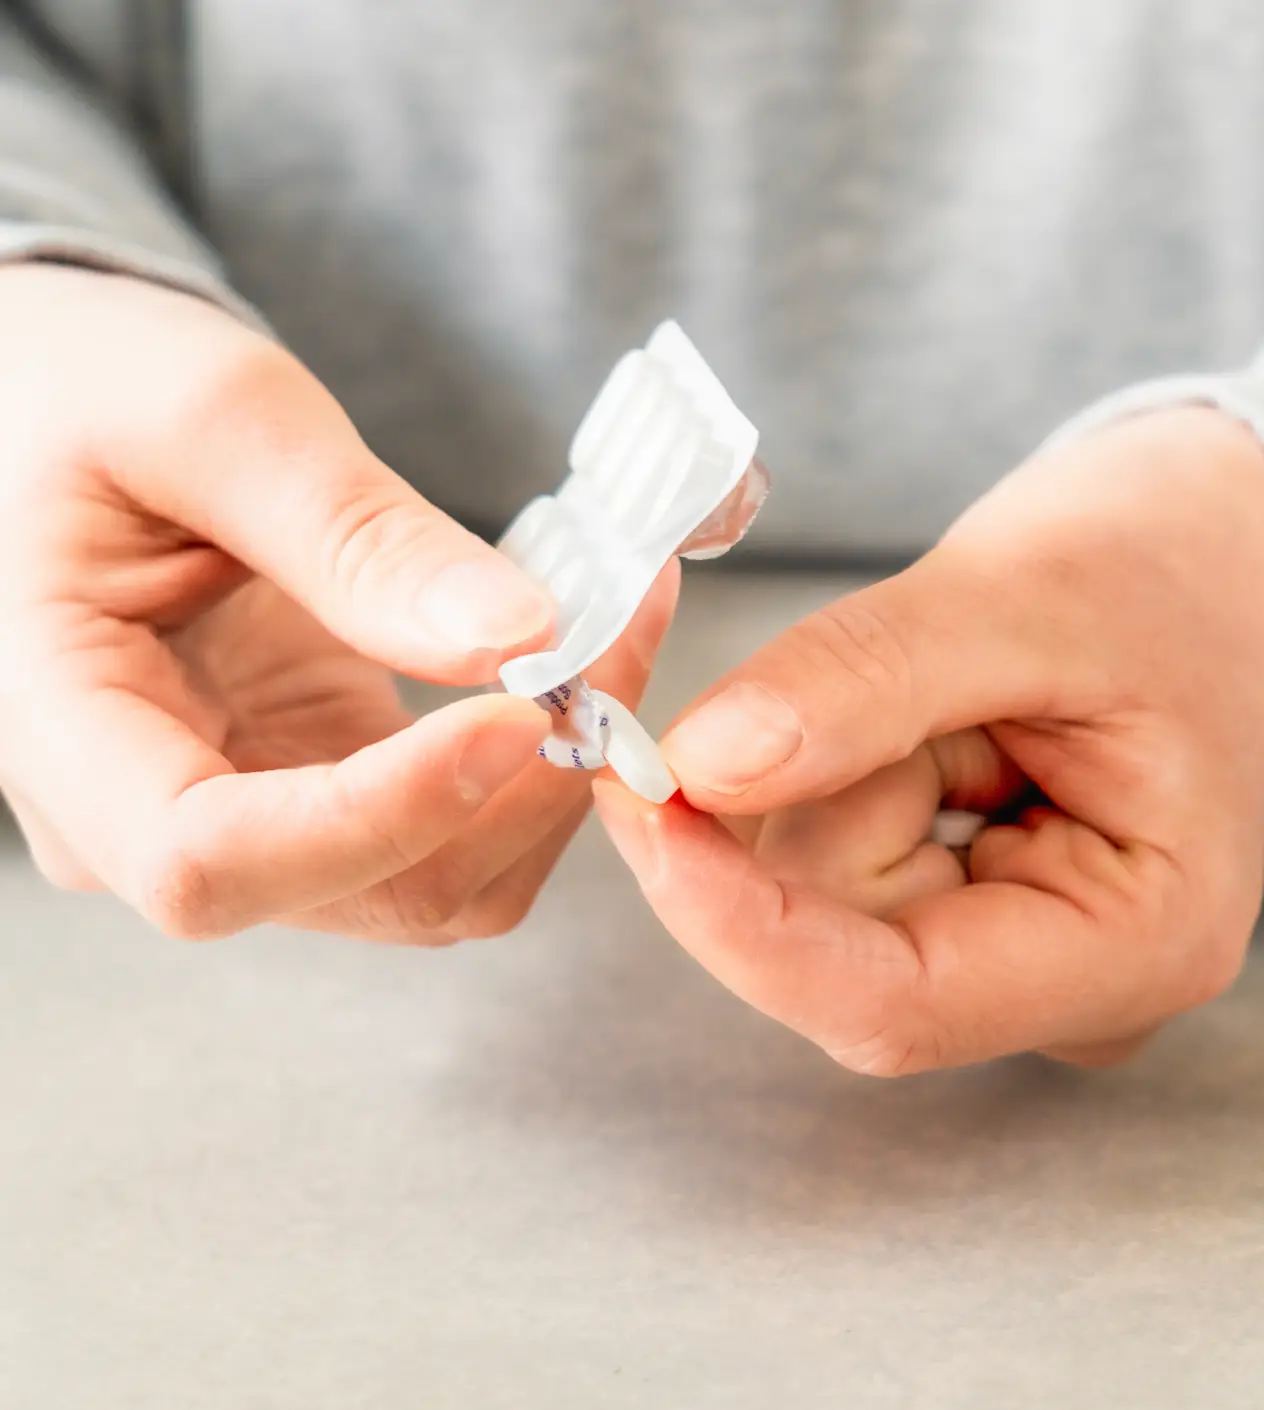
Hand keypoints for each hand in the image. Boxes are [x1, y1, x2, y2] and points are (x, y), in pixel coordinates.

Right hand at [0, 265, 673, 941]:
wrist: (61, 396)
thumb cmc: (87, 387)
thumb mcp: (211, 417)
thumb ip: (353, 534)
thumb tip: (519, 640)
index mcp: (63, 734)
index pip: (213, 862)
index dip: (384, 817)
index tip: (520, 718)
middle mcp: (146, 818)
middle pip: (367, 894)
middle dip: (520, 791)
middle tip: (621, 640)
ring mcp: (246, 815)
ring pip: (441, 879)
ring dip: (555, 777)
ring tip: (625, 620)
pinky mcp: (321, 785)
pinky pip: (457, 820)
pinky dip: (543, 751)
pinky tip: (592, 642)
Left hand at [596, 407, 1263, 1072]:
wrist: (1229, 544)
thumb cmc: (1178, 564)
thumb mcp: (1028, 592)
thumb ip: (866, 681)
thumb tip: (701, 765)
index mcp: (1140, 942)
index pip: (893, 1004)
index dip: (741, 922)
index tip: (640, 799)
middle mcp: (1077, 987)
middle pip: (839, 946)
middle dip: (816, 793)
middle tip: (906, 656)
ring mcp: (1023, 960)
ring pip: (821, 899)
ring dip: (840, 768)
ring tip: (962, 683)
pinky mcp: (973, 919)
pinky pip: (836, 865)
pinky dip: (848, 770)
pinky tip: (943, 717)